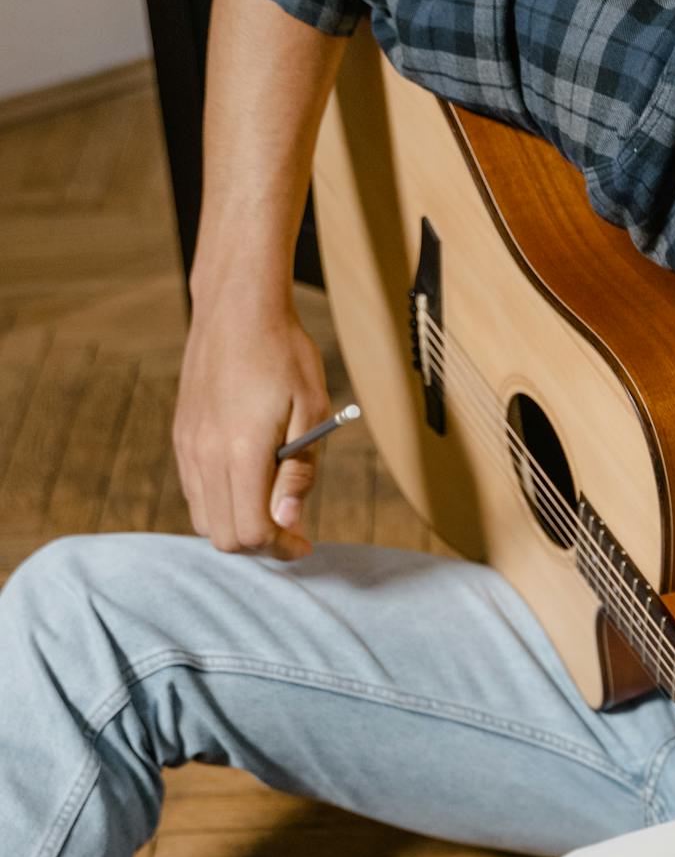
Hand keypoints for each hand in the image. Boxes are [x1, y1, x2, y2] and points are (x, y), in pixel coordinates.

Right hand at [173, 295, 331, 560]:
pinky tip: (248, 485)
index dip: (281, 548)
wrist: (238, 308)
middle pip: (224, 537)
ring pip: (204, 519)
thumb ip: (298, 472)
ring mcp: (188, 446)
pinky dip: (220, 505)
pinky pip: (194, 492)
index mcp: (242, 450)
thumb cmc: (285, 355)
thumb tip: (288, 523)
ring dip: (238, 527)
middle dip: (260, 546)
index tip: (306, 544)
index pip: (252, 531)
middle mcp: (206, 454)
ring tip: (272, 509)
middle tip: (291, 532)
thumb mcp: (312, 411)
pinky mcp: (181, 436)